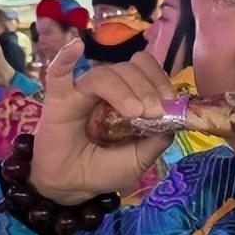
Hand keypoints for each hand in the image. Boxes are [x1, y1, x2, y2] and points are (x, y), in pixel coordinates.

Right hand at [30, 45, 173, 203]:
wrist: (72, 187)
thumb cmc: (104, 169)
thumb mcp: (140, 159)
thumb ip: (158, 139)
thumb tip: (176, 119)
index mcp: (128, 95)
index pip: (144, 70)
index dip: (159, 79)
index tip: (169, 101)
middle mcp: (107, 89)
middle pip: (127, 68)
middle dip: (146, 86)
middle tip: (154, 111)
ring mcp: (81, 92)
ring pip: (103, 74)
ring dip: (123, 89)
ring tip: (134, 112)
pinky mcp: (58, 100)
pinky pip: (58, 74)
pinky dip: (65, 58)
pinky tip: (76, 47)